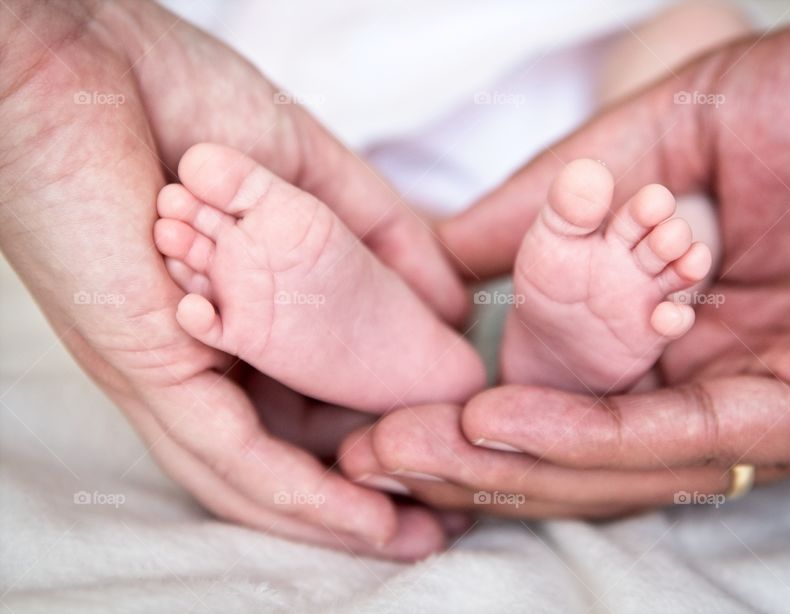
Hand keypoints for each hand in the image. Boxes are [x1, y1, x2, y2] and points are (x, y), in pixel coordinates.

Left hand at [0, 0, 462, 556]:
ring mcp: (172, 368)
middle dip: (360, 498)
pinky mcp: (155, 366)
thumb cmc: (178, 95)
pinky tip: (362, 519)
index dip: (375, 432)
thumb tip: (452, 307)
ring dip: (337, 519)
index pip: (311, 398)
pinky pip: (230, 454)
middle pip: (285, 452)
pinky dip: (301, 496)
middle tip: (434, 525)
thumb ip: (385, 235)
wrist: (84, 50)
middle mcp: (198, 357)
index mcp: (229, 315)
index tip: (440, 453)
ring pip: (254, 476)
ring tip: (410, 541)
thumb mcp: (311, 173)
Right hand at [338, 7, 789, 514]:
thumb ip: (562, 194)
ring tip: (409, 453)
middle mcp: (715, 373)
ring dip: (508, 462)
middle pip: (577, 438)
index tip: (383, 392)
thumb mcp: (672, 131)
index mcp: (683, 315)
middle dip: (468, 453)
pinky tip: (498, 428)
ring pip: (620, 459)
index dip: (473, 390)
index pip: (561, 375)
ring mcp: (768, 403)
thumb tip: (453, 248)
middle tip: (370, 454)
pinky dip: (587, 437)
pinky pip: (685, 439)